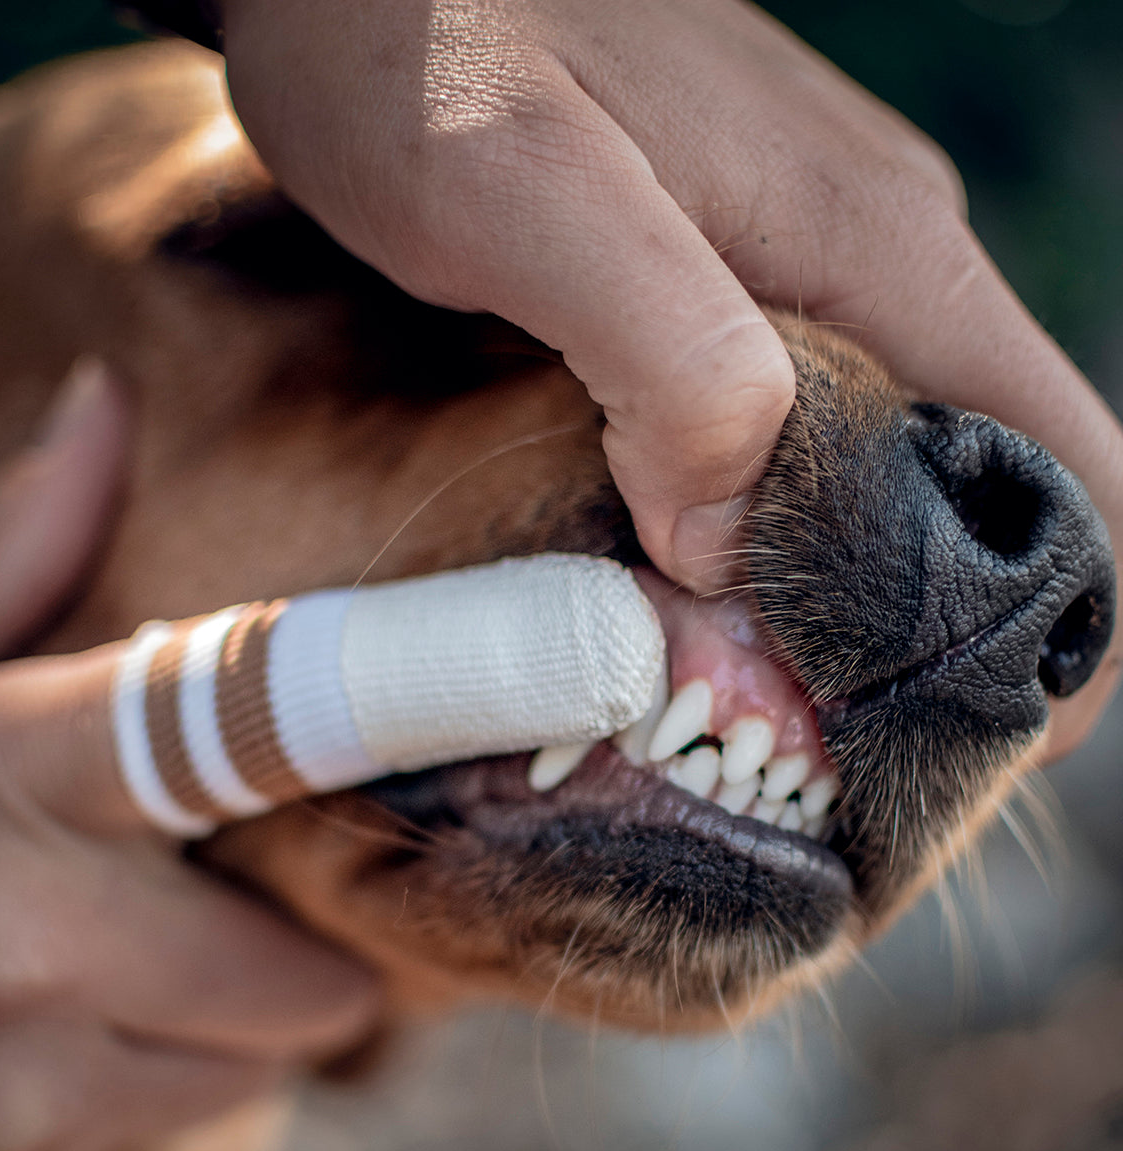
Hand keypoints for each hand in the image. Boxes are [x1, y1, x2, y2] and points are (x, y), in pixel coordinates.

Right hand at [0, 365, 377, 1150]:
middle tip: (167, 913)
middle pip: (302, 991)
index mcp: (10, 766)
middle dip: (262, 966)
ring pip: (224, 1088)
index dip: (430, 687)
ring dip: (174, 1044)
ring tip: (62, 981)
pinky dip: (84, 1122)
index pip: (264, 715)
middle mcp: (22, 940)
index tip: (581, 662)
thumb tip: (102, 400)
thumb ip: (6, 550)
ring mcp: (0, 1097)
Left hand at [221, 0, 1122, 761]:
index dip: (1064, 625)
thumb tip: (726, 540)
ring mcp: (810, 257)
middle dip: (944, 638)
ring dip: (854, 594)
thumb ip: (664, 355)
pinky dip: (785, 526)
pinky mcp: (733, 266)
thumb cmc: (414, 41)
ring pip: (897, 461)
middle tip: (833, 759)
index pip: (1067, 462)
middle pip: (993, 482)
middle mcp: (876, 256)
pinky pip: (810, 422)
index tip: (967, 752)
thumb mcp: (524, 194)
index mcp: (875, 252)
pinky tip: (703, 583)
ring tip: (766, 703)